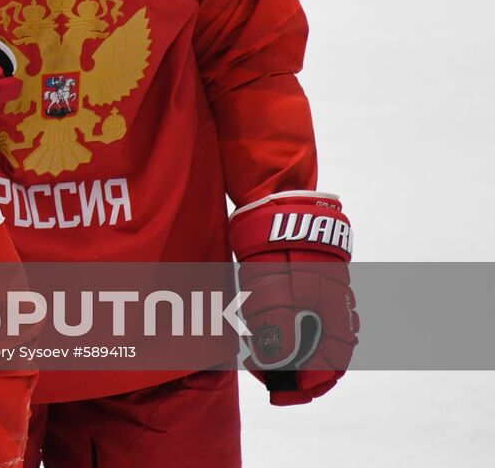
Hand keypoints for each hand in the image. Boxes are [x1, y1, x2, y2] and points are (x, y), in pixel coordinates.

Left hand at [228, 191, 357, 405]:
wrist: (278, 207)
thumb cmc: (276, 250)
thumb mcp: (271, 293)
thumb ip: (277, 331)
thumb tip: (278, 364)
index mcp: (334, 313)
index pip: (332, 363)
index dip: (309, 383)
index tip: (285, 391)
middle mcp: (336, 307)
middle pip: (326, 354)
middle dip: (299, 373)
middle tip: (271, 381)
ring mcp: (325, 295)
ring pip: (315, 337)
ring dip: (292, 354)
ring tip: (262, 360)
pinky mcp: (310, 284)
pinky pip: (307, 318)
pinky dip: (288, 333)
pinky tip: (263, 334)